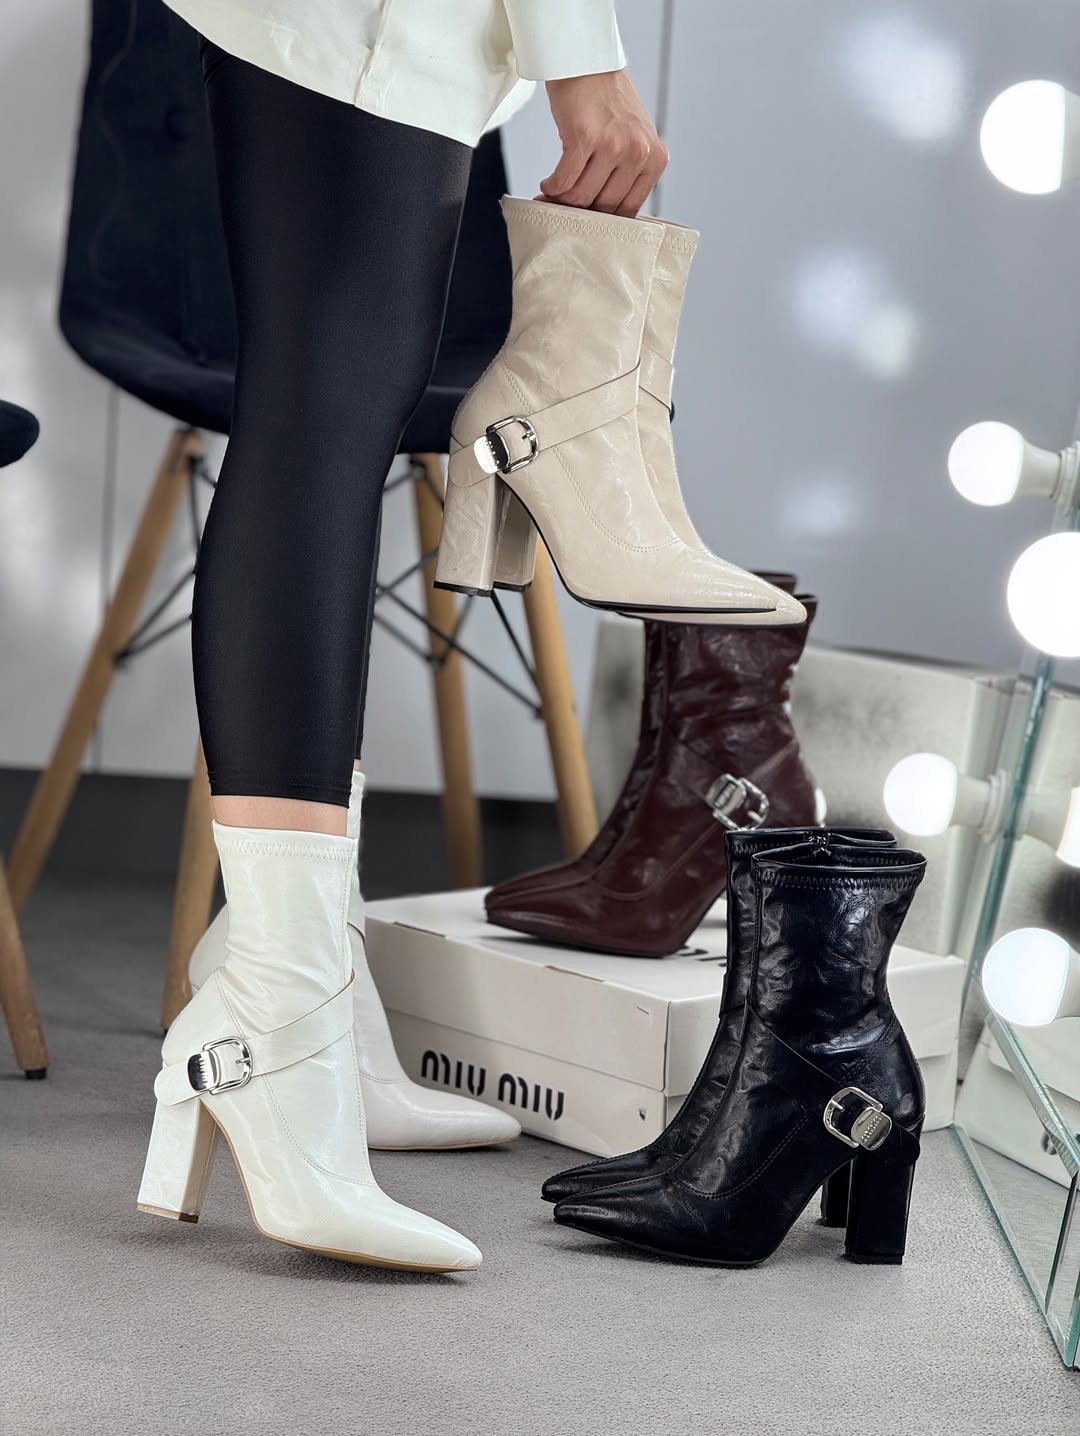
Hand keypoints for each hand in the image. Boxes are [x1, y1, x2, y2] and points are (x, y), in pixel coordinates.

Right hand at [540, 70, 667, 217]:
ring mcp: (613, 145)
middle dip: (579, 210)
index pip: (628, 209)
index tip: (585, 220)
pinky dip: (552, 187)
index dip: (602, 220)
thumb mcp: (635, 139)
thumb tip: (601, 212)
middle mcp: (638, 153)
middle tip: (562, 207)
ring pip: (581, 196)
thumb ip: (628, 174)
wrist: (588, 62)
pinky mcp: (585, 138)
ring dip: (562, 199)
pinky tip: (548, 183)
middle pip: (603, 206)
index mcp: (655, 159)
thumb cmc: (607, 101)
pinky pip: (564, 180)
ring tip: (553, 193)